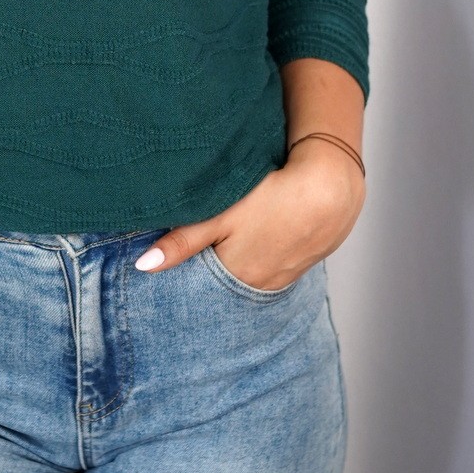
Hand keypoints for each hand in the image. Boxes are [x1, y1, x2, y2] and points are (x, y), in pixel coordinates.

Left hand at [134, 139, 365, 287]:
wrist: (331, 187)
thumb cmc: (273, 197)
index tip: (175, 259)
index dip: (187, 271)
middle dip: (211, 268)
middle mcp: (261, 284)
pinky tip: (262, 234)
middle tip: (204, 242)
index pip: (200, 285)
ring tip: (233, 236)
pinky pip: (273, 265)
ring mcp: (285, 275)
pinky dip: (263, 253)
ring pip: (250, 273)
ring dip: (239, 260)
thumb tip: (142, 267)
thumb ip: (182, 241)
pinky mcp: (302, 261)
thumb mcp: (220, 215)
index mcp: (236, 276)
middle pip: (224, 281)